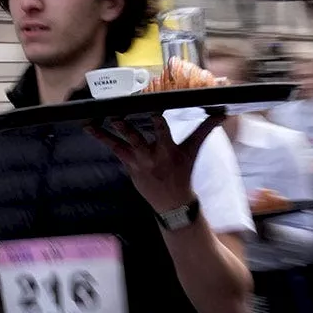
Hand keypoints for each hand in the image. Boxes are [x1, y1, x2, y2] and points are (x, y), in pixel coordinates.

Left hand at [88, 114, 221, 212]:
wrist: (172, 202)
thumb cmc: (183, 172)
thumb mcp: (194, 151)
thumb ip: (205, 129)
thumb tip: (223, 114)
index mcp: (168, 150)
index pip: (163, 132)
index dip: (157, 122)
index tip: (152, 110)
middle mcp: (151, 156)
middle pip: (137, 140)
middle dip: (126, 130)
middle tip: (115, 118)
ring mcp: (137, 162)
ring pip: (119, 146)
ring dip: (105, 135)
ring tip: (89, 125)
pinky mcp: (128, 166)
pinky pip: (114, 150)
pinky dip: (103, 139)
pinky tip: (90, 128)